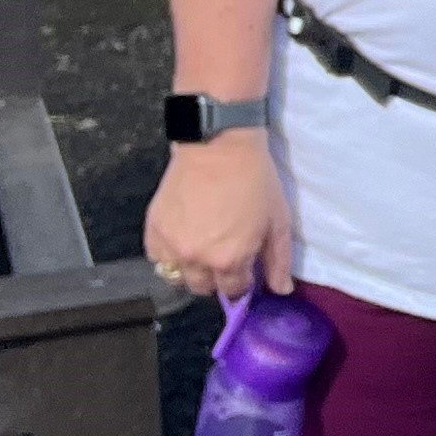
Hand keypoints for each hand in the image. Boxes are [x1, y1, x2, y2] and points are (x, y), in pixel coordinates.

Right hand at [144, 134, 292, 297]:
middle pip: (204, 288)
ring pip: (177, 277)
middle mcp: (197, 259)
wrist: (219, 145)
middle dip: (216, 277)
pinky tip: (182, 239)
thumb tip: (281, 290)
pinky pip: (156, 258)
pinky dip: (168, 255)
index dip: (242, 280)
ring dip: (191, 270)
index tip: (244, 265)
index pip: (233, 290)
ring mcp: (171, 246)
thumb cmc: (254, 180)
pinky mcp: (153, 229)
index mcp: (229, 260)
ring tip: (201, 249)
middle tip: (223, 254)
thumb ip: (279, 261)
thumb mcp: (278, 221)